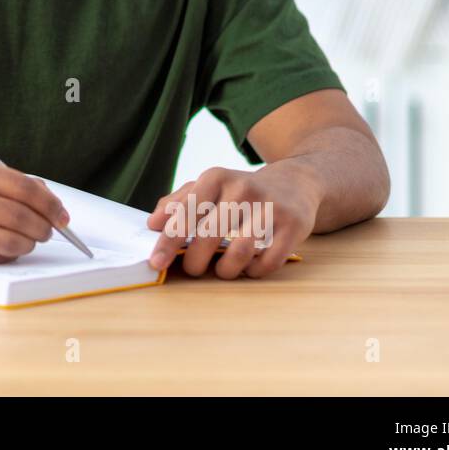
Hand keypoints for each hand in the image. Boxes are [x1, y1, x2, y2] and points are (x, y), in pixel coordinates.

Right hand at [0, 152, 69, 263]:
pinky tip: (7, 248)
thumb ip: (11, 183)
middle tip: (49, 232)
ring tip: (29, 241)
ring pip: (10, 240)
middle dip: (44, 228)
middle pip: (20, 216)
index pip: (24, 188)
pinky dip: (9, 254)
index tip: (63, 217)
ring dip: (28, 244)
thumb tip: (51, 202)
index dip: (50, 205)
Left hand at [145, 163, 322, 278]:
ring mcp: (269, 206)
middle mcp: (242, 188)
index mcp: (215, 177)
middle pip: (209, 236)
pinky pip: (268, 261)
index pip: (186, 213)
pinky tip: (249, 268)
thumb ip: (178, 202)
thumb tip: (153, 223)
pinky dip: (253, 272)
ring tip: (222, 271)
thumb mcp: (209, 186)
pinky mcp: (293, 225)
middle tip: (193, 269)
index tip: (156, 263)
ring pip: (240, 251)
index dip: (169, 241)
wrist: (295, 181)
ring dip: (226, 270)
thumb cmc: (240, 191)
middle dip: (195, 261)